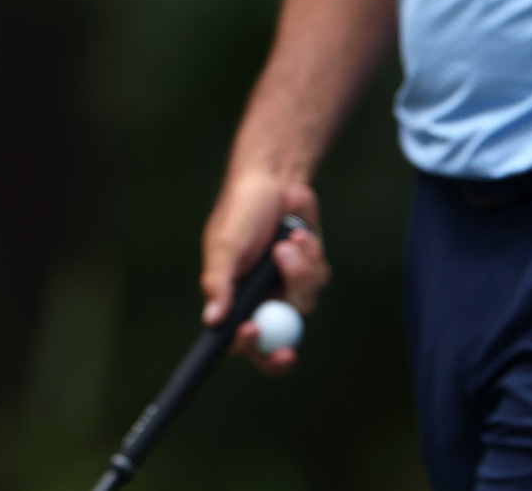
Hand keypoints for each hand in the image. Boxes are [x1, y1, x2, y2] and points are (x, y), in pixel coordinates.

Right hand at [200, 168, 328, 375]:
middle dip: (282, 349)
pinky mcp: (309, 272)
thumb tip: (212, 320)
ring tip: (286, 242)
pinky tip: (299, 234)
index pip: (237, 339)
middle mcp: (261, 299)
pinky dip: (311, 256)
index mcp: (233, 298)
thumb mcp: (226, 245)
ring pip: (303, 305)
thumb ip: (219, 282)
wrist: (274, 180)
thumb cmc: (241, 211)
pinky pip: (319, 279)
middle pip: (277, 343)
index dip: (248, 347)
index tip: (252, 331)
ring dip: (298, 274)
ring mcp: (287, 288)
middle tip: (288, 352)